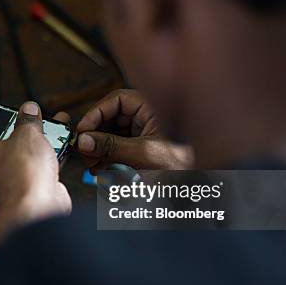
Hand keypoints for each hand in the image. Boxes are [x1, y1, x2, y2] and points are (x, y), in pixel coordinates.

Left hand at [0, 102, 71, 222]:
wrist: (38, 209)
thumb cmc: (21, 174)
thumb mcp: (27, 134)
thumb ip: (28, 121)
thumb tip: (29, 110)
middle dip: (1, 132)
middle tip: (13, 119)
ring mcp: (2, 182)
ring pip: (12, 158)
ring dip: (27, 144)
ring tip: (44, 129)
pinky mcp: (23, 191)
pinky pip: (30, 171)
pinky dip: (43, 159)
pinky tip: (59, 148)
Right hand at [76, 89, 192, 171]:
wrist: (203, 183)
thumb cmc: (187, 163)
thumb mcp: (144, 154)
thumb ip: (111, 147)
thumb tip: (84, 140)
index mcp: (153, 107)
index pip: (116, 101)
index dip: (96, 114)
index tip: (82, 131)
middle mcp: (148, 116)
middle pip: (111, 119)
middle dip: (96, 137)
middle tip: (85, 152)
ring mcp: (145, 132)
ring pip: (113, 136)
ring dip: (100, 150)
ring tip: (94, 166)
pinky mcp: (143, 148)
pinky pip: (120, 149)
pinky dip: (109, 159)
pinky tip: (103, 170)